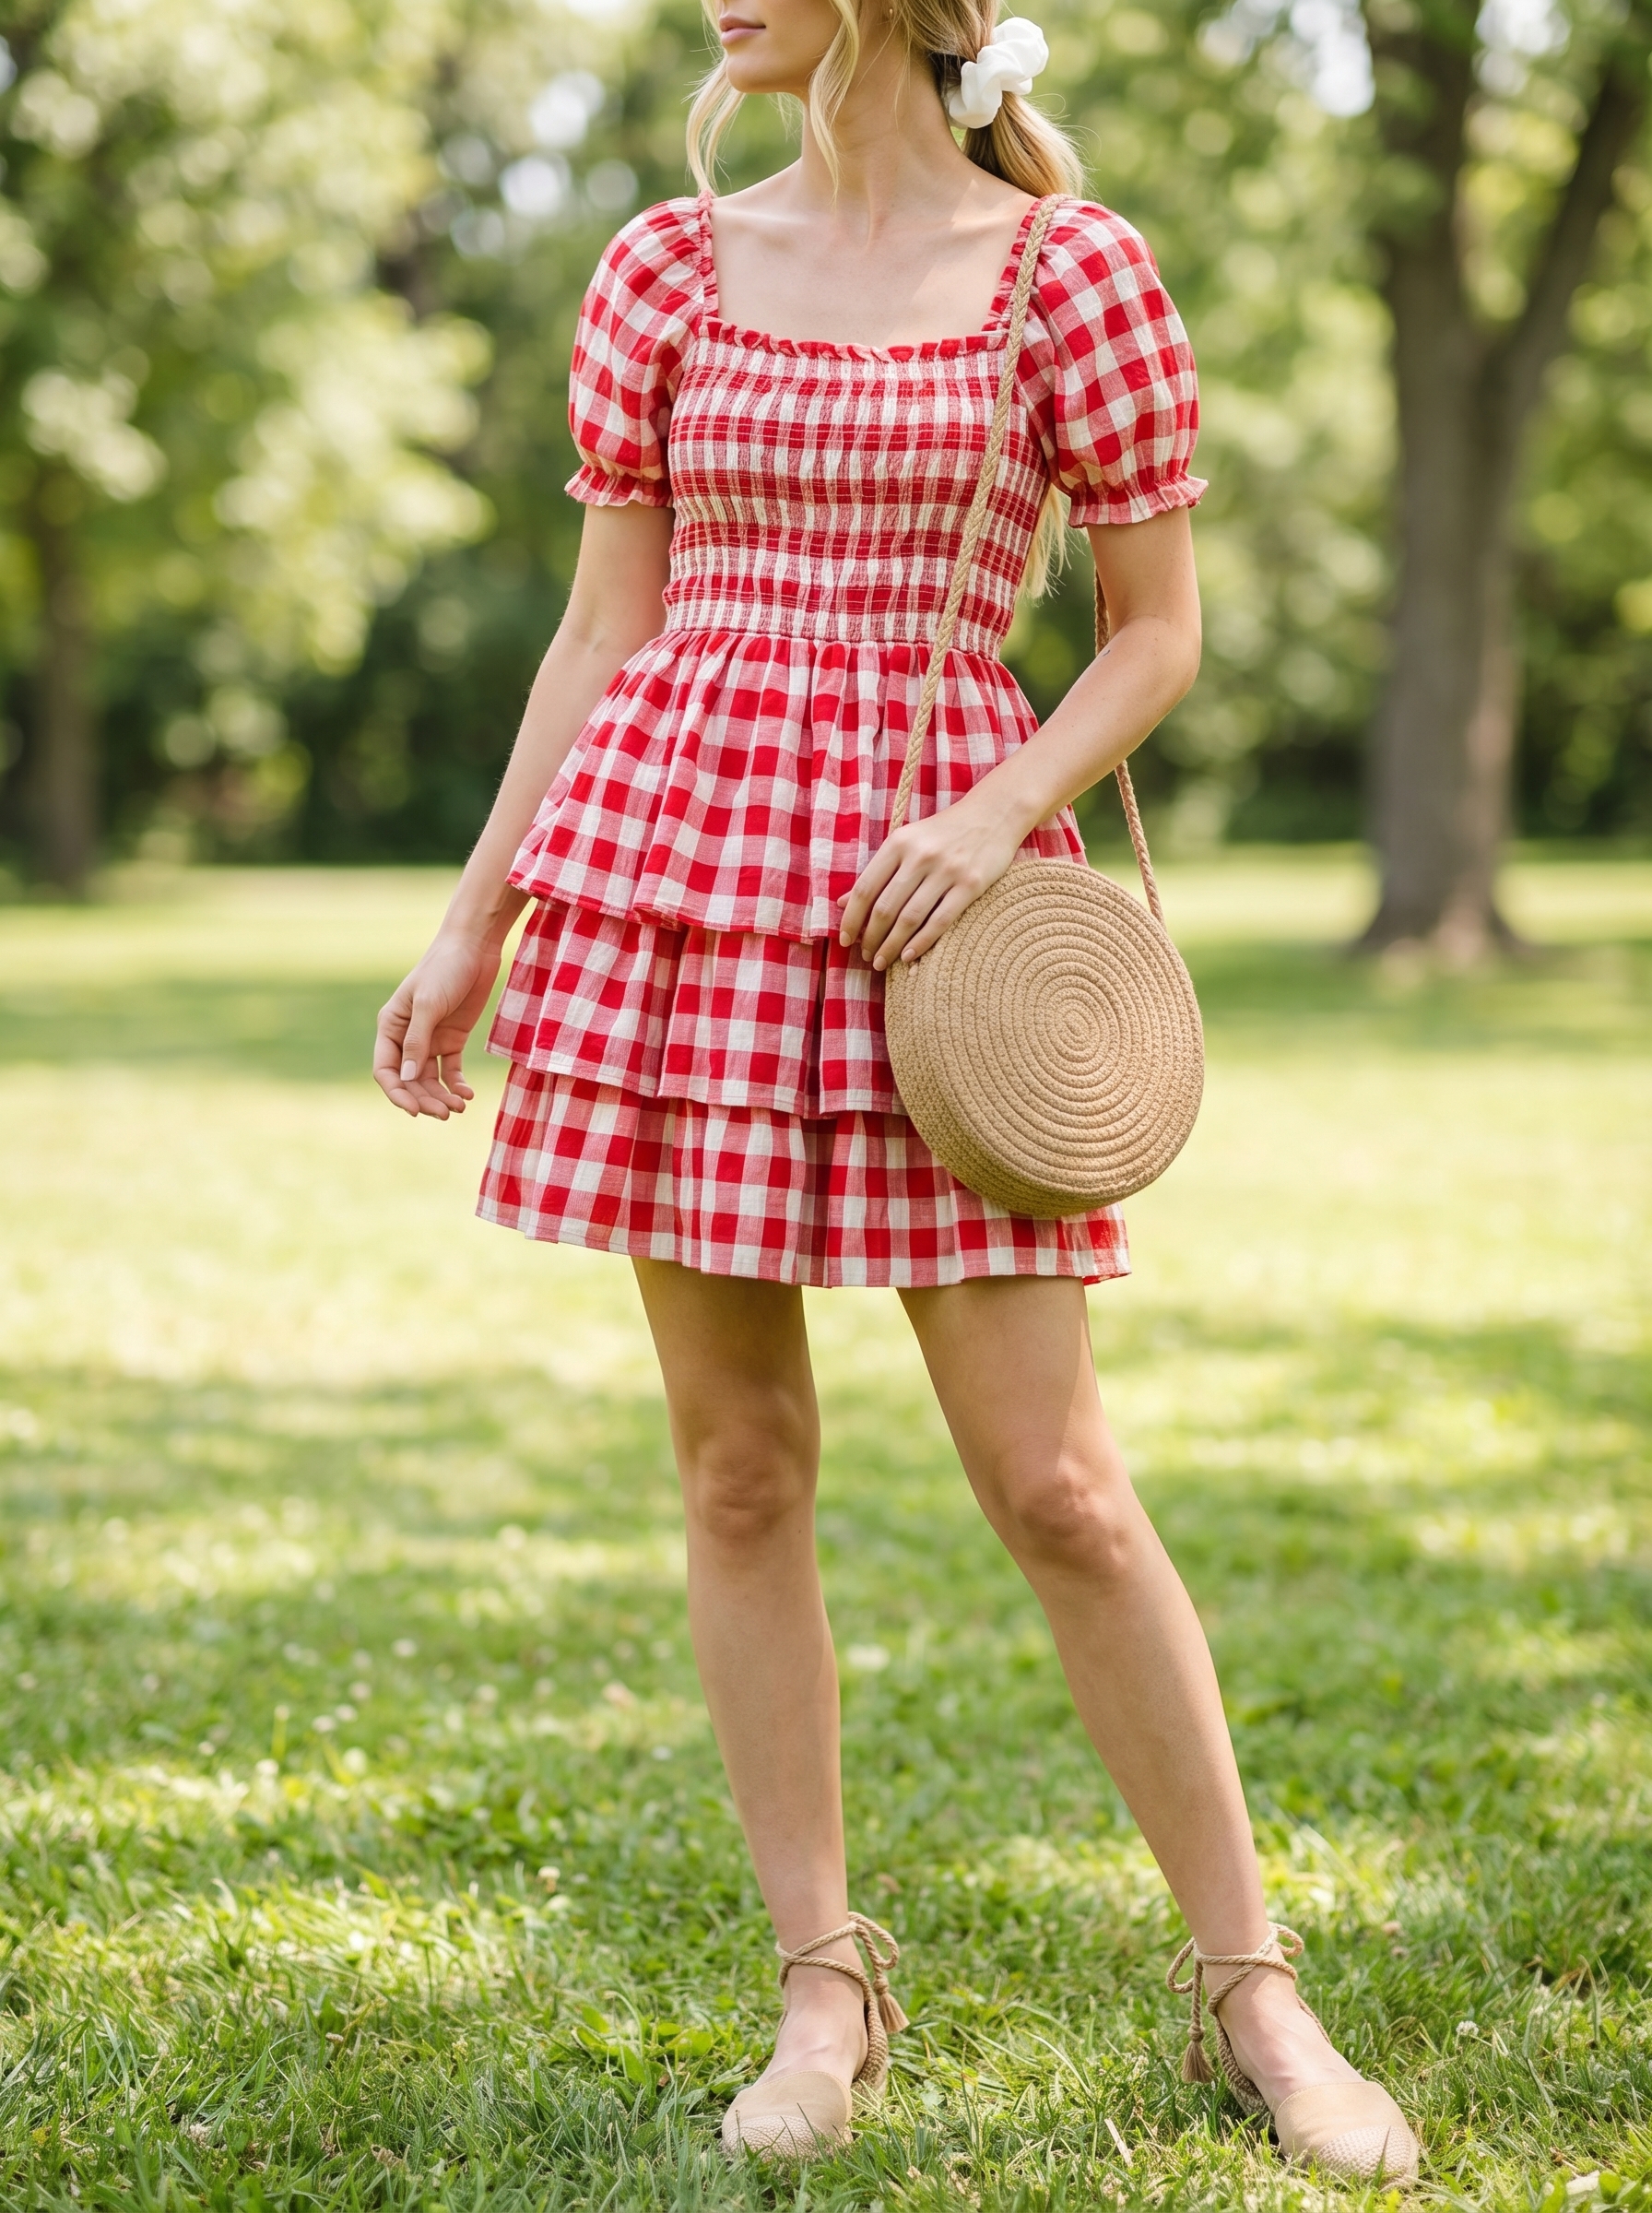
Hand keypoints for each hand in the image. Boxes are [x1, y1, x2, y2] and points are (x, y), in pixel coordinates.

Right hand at [373, 929, 503, 1118]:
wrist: (474, 947)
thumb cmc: (445, 969)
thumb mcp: (429, 1004)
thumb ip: (417, 1041)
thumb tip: (406, 1077)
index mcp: (390, 1026)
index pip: (386, 1070)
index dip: (398, 1093)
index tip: (415, 1111)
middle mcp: (407, 1037)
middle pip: (409, 1080)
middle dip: (425, 1099)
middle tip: (445, 1114)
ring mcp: (430, 1039)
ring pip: (430, 1079)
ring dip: (442, 1096)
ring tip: (459, 1108)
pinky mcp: (453, 1039)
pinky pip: (451, 1070)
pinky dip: (457, 1084)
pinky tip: (467, 1094)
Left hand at [839, 791, 1026, 969]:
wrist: (994, 814)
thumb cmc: (944, 833)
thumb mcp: (907, 842)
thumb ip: (877, 872)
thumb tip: (841, 903)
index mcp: (899, 843)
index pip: (865, 888)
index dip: (851, 919)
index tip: (845, 940)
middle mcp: (920, 856)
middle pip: (885, 908)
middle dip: (871, 938)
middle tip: (867, 957)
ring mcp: (946, 870)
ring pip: (910, 918)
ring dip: (892, 946)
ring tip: (883, 962)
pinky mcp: (970, 885)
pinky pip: (940, 921)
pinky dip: (921, 943)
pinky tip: (909, 957)